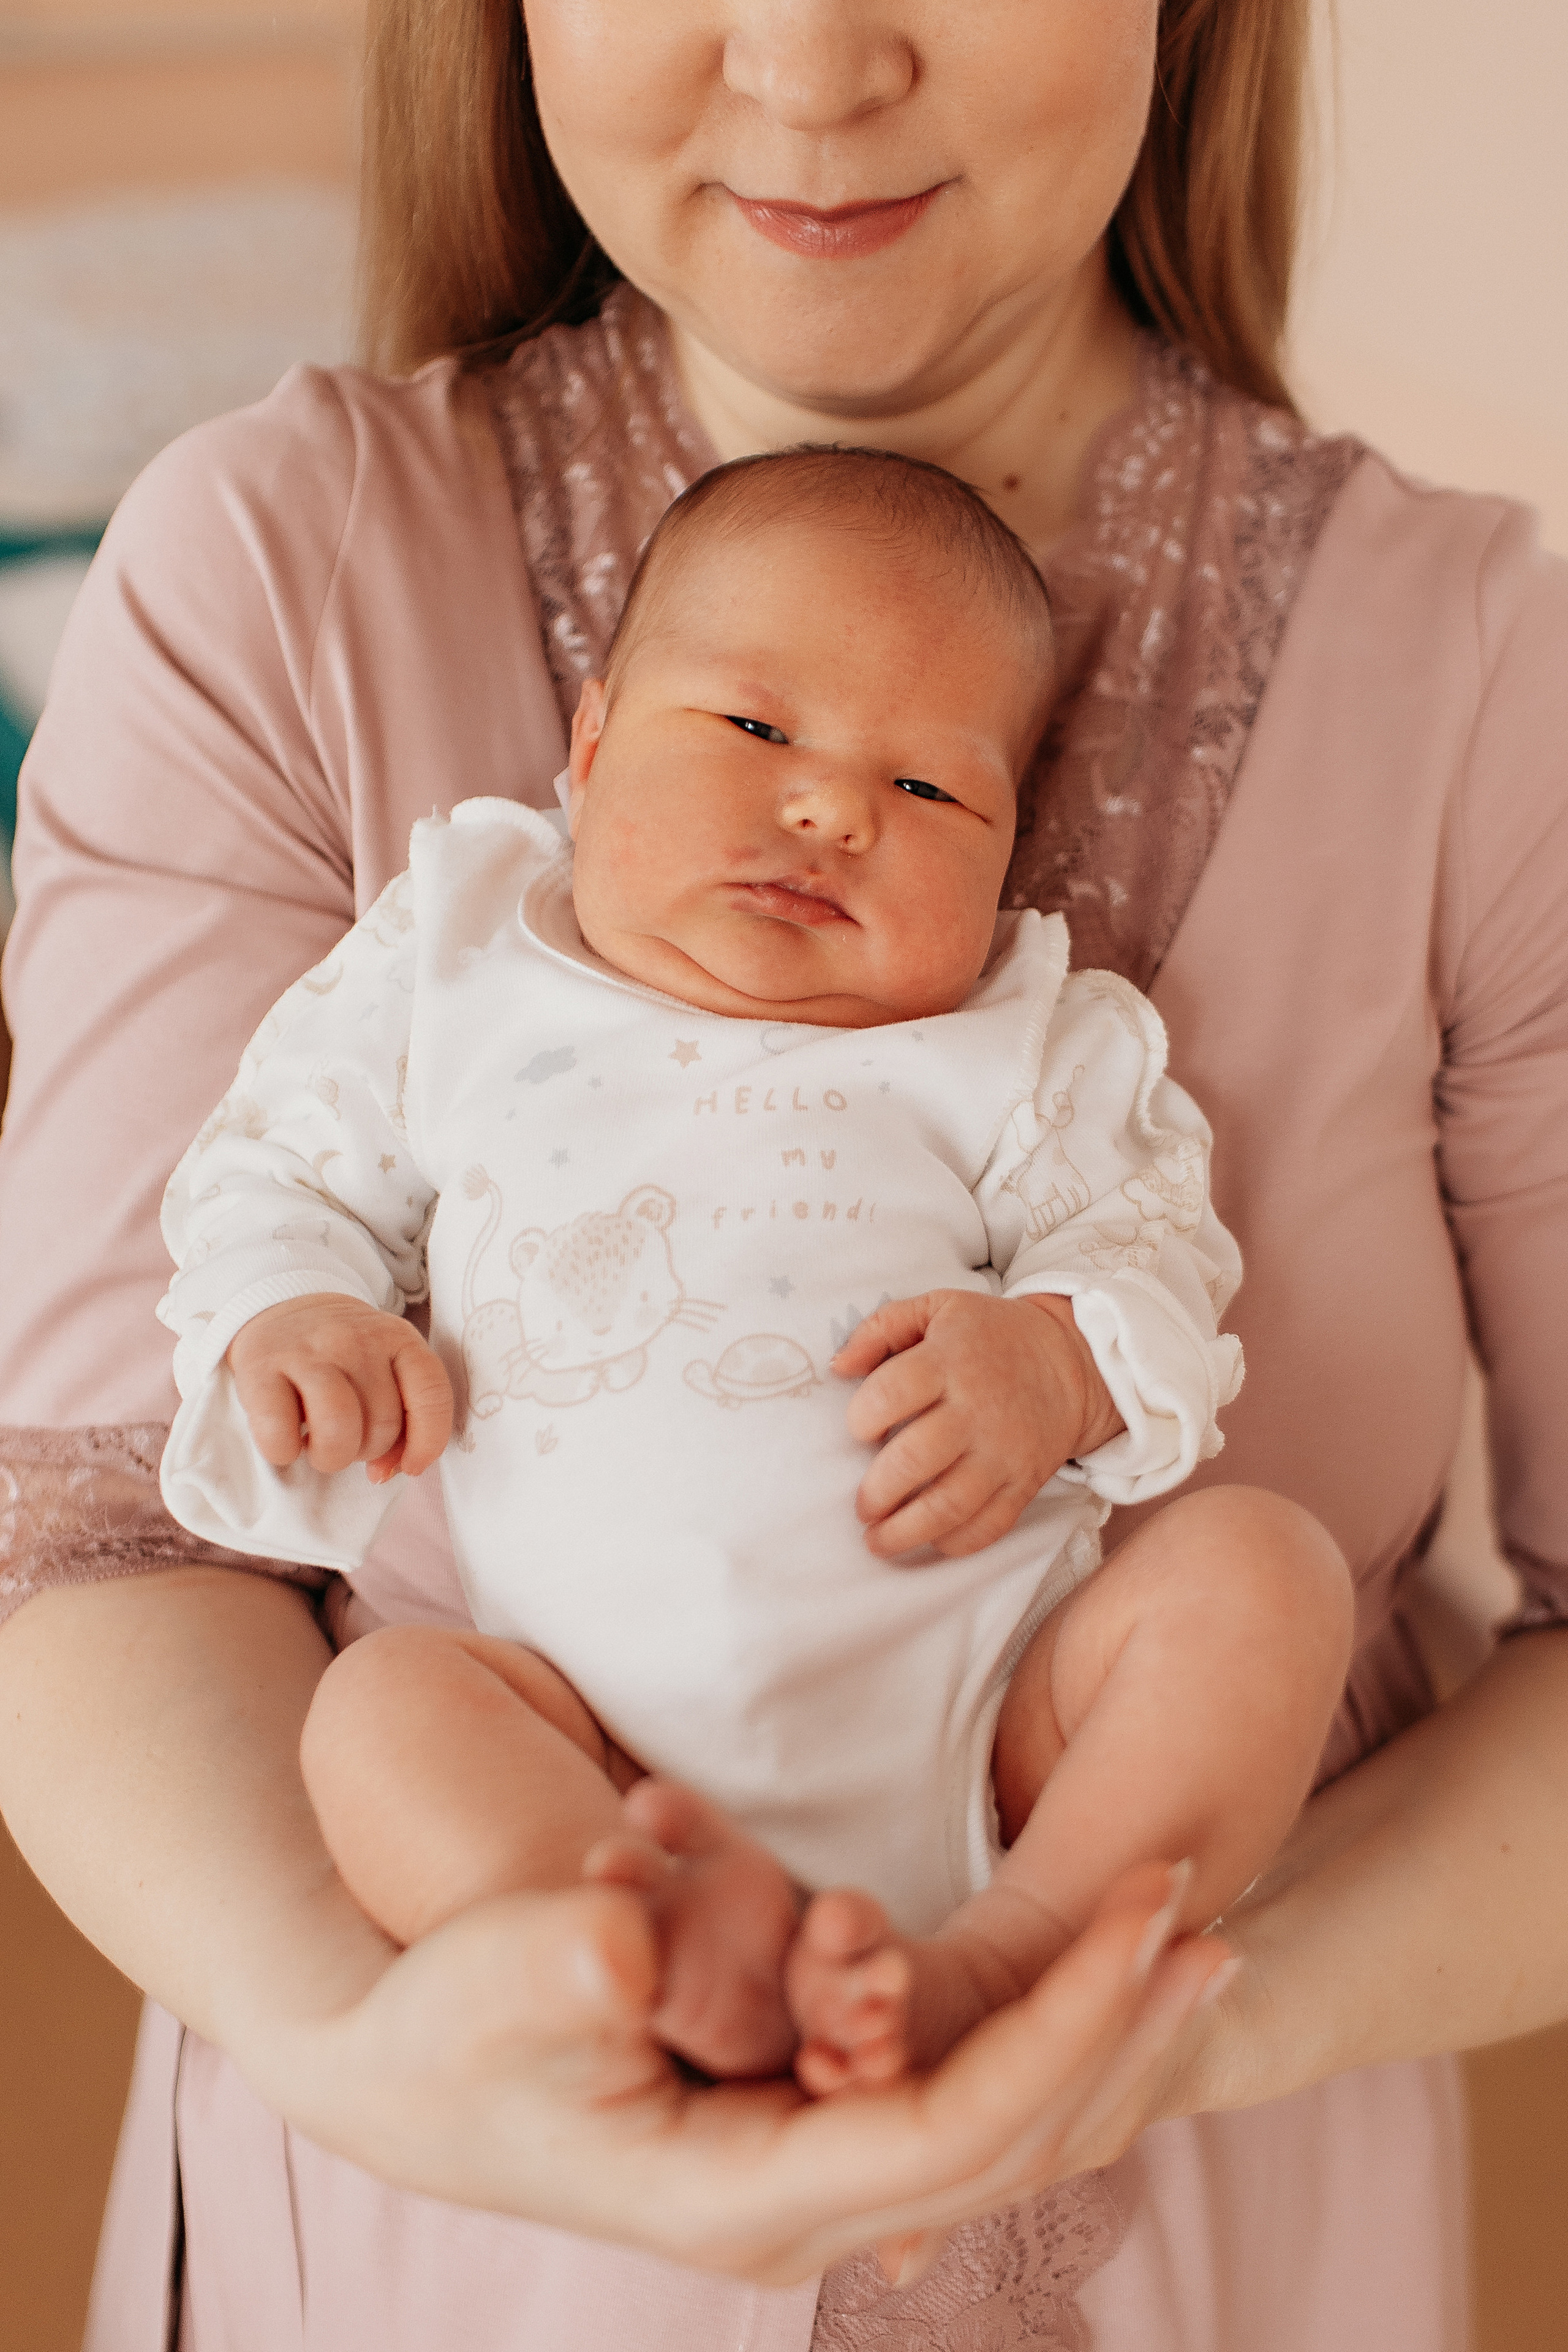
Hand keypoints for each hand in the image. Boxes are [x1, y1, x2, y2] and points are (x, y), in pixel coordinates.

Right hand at [226, 1294, 453, 1482]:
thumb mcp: (384, 1367)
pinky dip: (285, 1451)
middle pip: (383, 1422)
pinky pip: (280, 1433)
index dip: (427, 1442)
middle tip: (348, 1440)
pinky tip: (287, 1440)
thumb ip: (401, 1417)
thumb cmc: (341, 1355)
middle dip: (368, 1451)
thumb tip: (385, 1471)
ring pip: (338, 1428)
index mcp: (398, 1338)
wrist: (280, 1307)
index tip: (412, 1465)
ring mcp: (307, 1351)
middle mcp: (355, 1340)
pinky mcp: (259, 1368)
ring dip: (332, 1457)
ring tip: (320, 1447)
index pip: (431, 1395)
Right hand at [256, 1862, 1228, 2286]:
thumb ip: (556, 1967)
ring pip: (1002, 2135)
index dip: (1068, 2019)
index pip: (958, 2126)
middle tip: (1211, 1913)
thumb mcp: (483, 1990)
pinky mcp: (810, 2135)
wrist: (404, 2076)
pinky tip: (1088, 1975)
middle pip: (1012, 2143)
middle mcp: (802, 2211)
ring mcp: (812, 2183)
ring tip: (1194, 1939)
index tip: (1152, 1907)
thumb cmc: (443, 2030)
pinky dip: (1039, 2035)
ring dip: (1103, 2036)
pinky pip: (959, 2106)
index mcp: (748, 2194)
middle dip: (1120, 2029)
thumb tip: (629, 1940)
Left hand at [833, 1291, 1122, 1557]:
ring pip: (949, 1504)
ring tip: (878, 1540)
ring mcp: (1003, 1451)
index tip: (859, 1430)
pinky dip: (956, 1542)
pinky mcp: (1025, 1482)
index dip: (862, 1418)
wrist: (1069, 1361)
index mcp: (948, 1360)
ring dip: (905, 1531)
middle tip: (862, 1505)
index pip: (891, 1393)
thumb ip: (881, 1328)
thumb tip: (837, 1366)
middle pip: (915, 1459)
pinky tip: (931, 1540)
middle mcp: (976, 1409)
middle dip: (877, 1492)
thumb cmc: (989, 1336)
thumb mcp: (936, 1308)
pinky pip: (990, 1525)